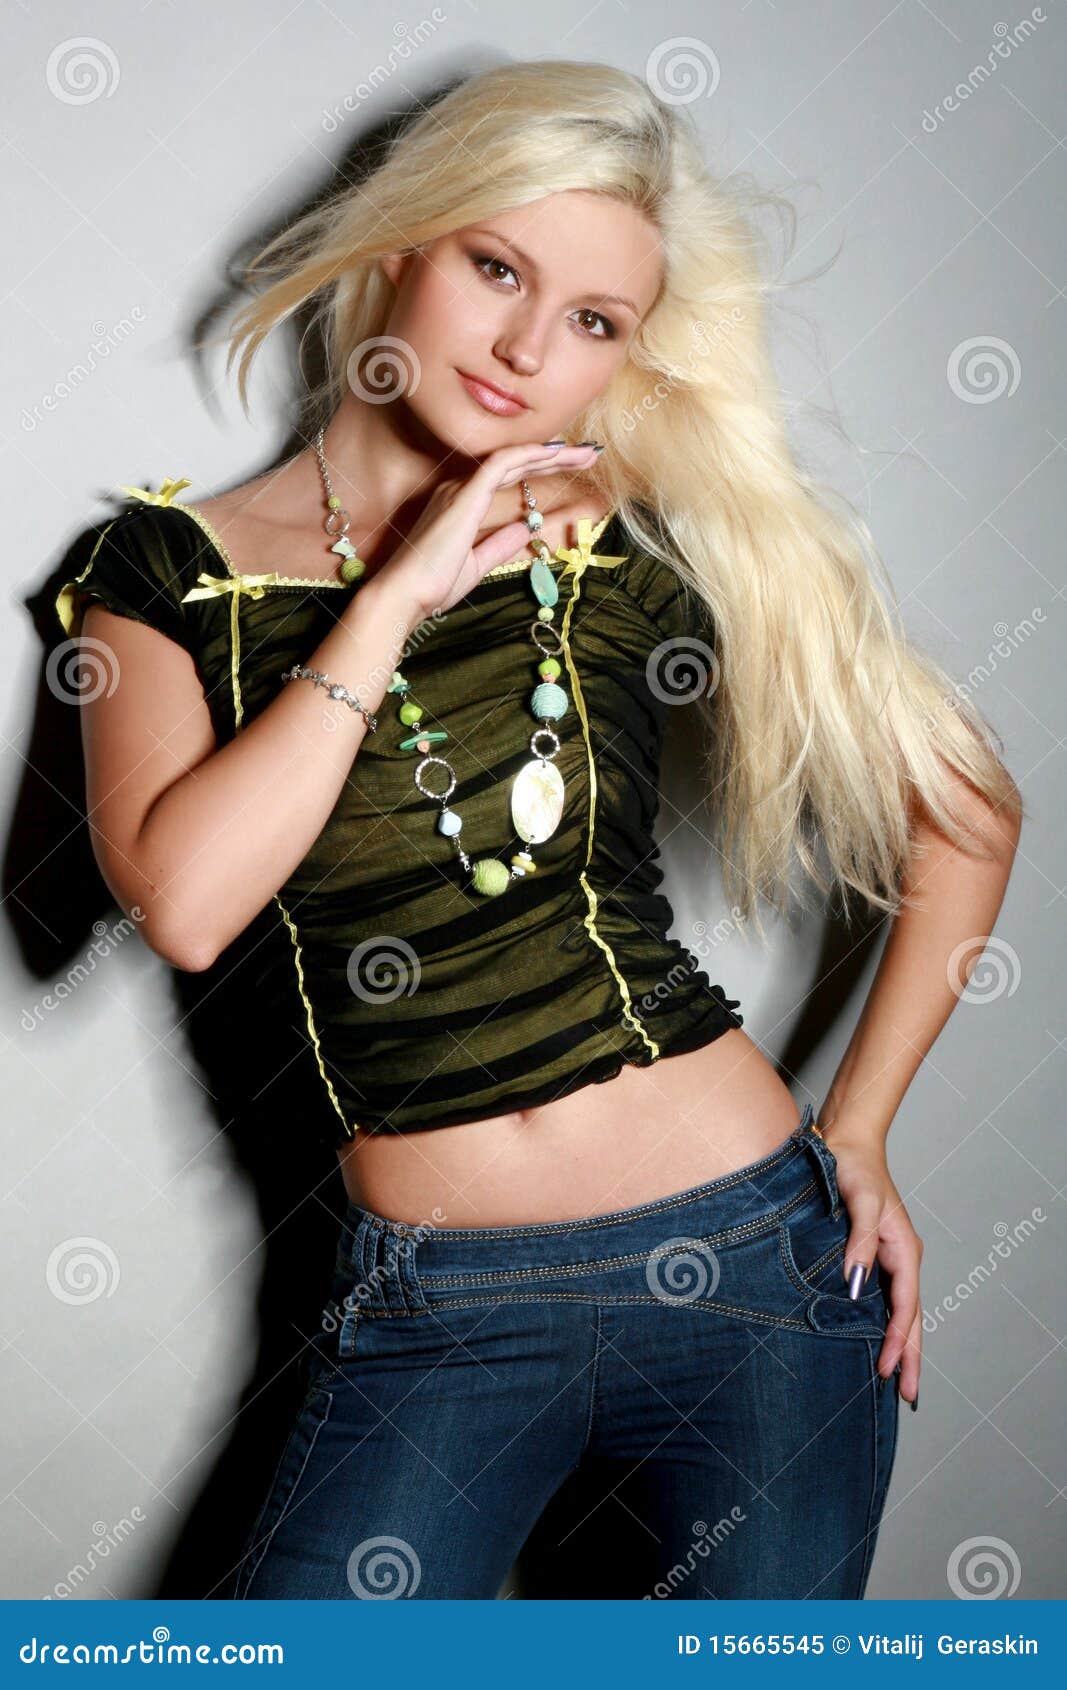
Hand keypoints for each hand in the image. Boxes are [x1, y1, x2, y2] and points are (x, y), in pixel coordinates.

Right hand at [368, 441, 600, 620]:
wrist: (405, 596)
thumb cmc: (431, 586)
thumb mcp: (475, 565)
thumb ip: (498, 544)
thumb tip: (524, 528)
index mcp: (460, 503)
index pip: (508, 475)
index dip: (541, 467)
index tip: (573, 466)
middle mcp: (460, 489)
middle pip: (516, 462)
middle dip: (556, 455)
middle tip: (591, 452)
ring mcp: (461, 489)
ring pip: (514, 458)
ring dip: (552, 453)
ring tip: (586, 451)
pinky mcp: (465, 495)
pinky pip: (501, 463)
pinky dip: (530, 454)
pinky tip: (556, 452)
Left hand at [822, 1124, 922, 1404]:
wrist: (844, 1141)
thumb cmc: (852, 1165)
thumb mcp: (859, 1199)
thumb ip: (861, 1240)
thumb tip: (855, 1284)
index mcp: (903, 1249)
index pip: (906, 1306)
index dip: (899, 1340)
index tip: (889, 1370)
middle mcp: (899, 1258)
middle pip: (910, 1317)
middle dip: (910, 1356)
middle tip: (909, 1397)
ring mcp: (886, 1258)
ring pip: (898, 1311)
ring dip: (899, 1344)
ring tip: (895, 1380)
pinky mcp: (869, 1254)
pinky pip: (881, 1298)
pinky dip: (881, 1323)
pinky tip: (870, 1340)